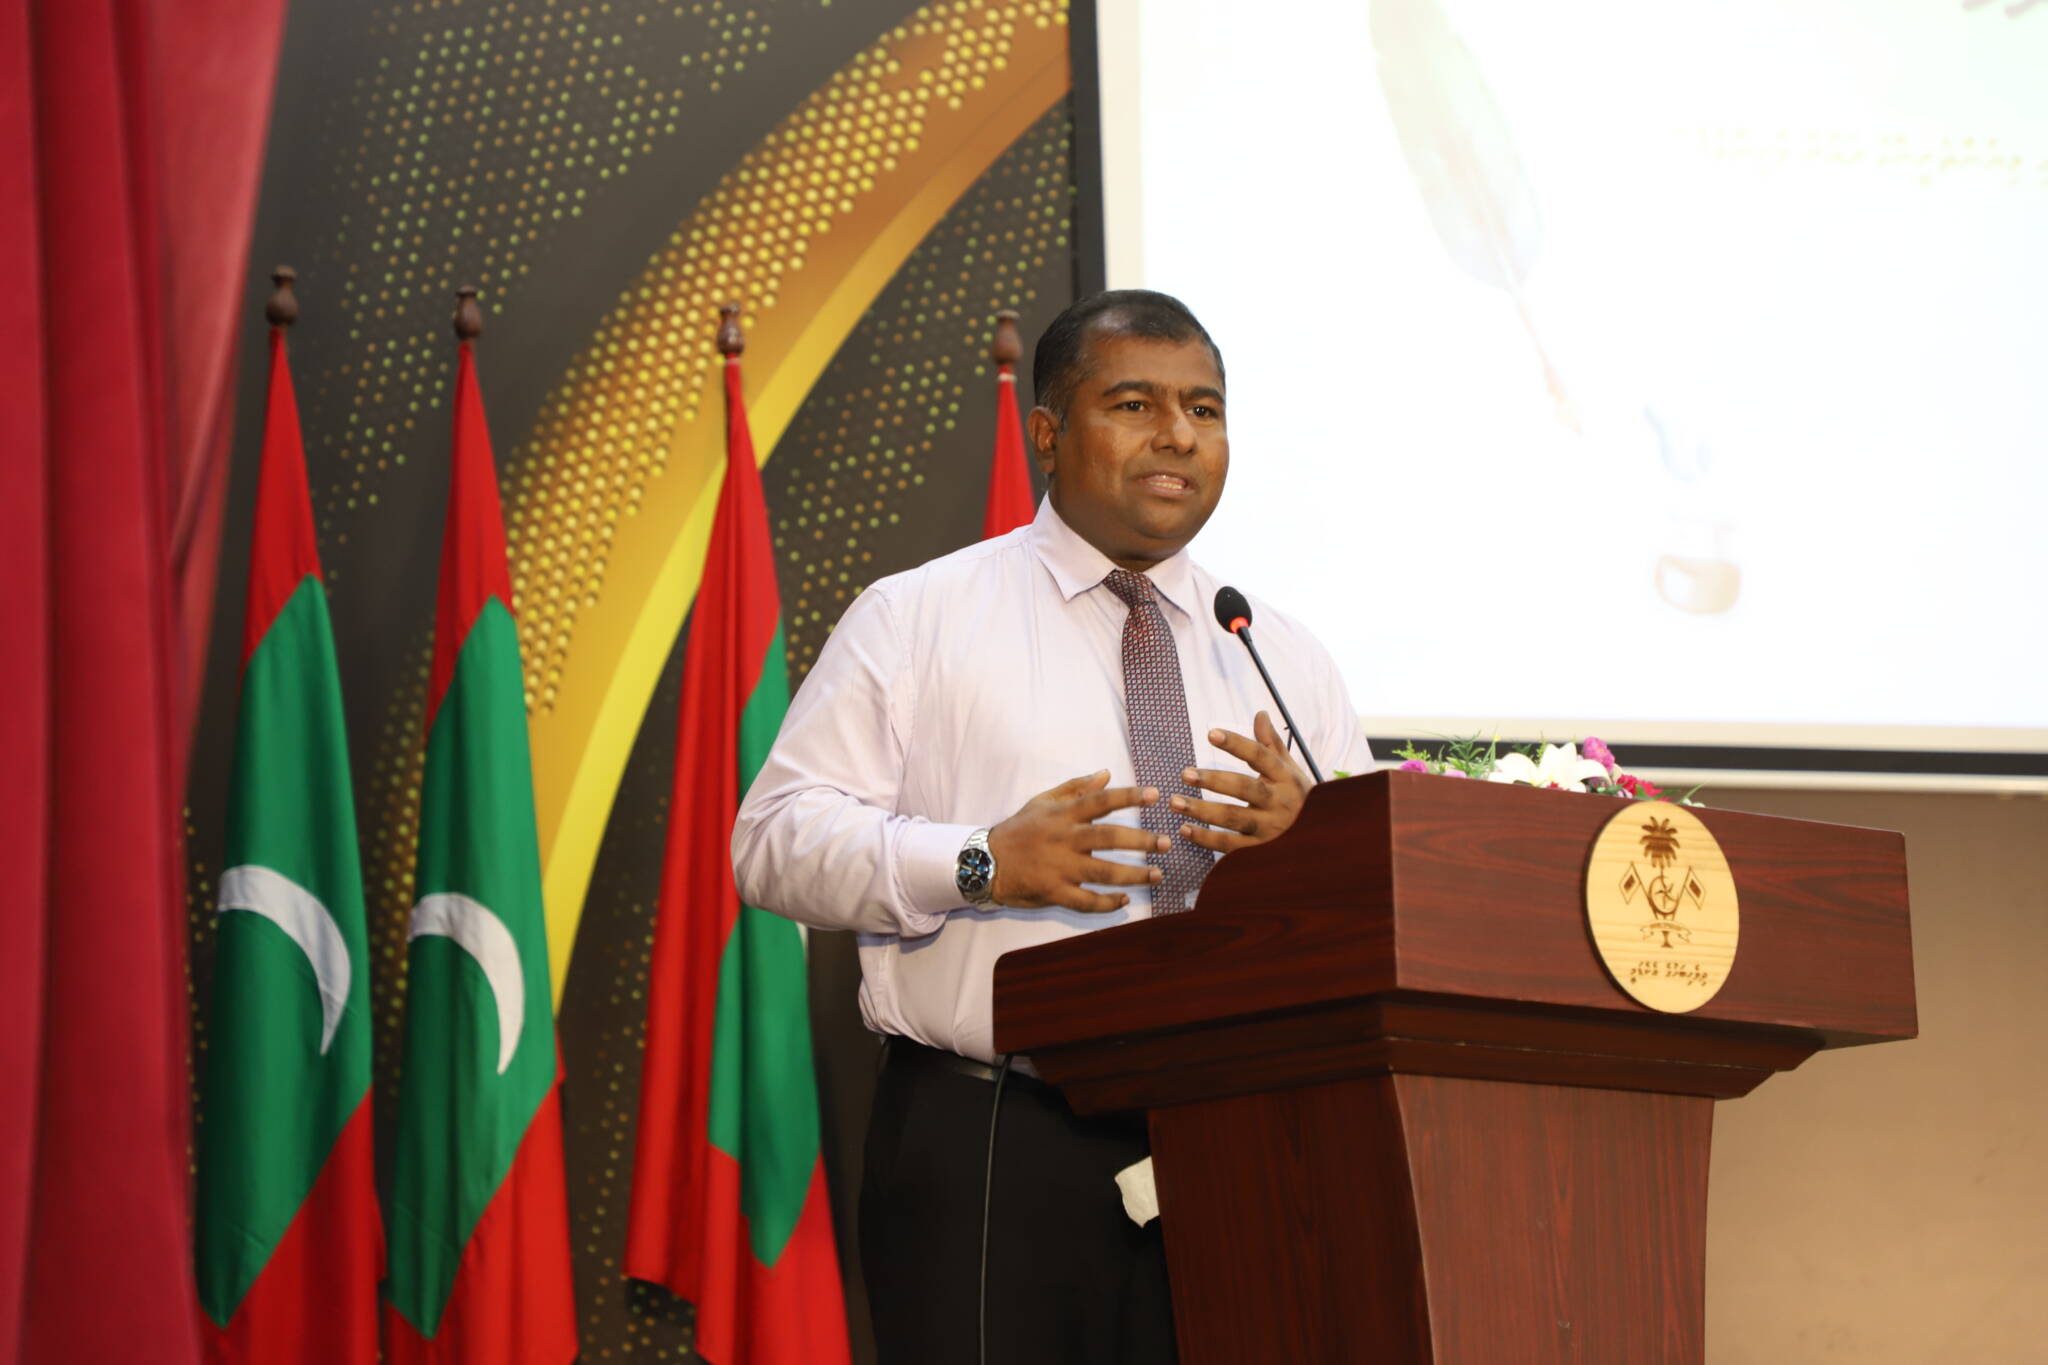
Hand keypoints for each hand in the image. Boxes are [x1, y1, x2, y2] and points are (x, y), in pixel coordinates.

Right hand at [986, 770, 1169, 912]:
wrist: (986, 861)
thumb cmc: (1019, 829)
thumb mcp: (1043, 801)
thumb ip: (1076, 788)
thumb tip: (1106, 773)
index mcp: (1063, 815)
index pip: (1100, 801)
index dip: (1128, 796)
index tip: (1154, 795)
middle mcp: (1064, 839)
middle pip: (1109, 837)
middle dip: (1141, 840)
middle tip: (1166, 841)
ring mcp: (1060, 868)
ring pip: (1103, 872)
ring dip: (1134, 874)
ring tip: (1157, 874)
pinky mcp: (1054, 892)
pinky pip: (1086, 901)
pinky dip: (1107, 903)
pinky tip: (1124, 900)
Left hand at [1172, 711, 1310, 854]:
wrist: (1320, 838)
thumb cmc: (1298, 797)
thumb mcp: (1290, 770)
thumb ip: (1271, 744)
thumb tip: (1260, 713)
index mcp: (1286, 777)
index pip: (1260, 756)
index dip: (1237, 744)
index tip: (1211, 733)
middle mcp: (1278, 802)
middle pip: (1244, 788)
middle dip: (1213, 780)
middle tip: (1185, 774)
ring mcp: (1270, 828)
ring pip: (1234, 818)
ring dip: (1203, 811)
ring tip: (1175, 802)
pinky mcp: (1260, 850)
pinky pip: (1231, 845)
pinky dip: (1206, 839)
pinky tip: (1184, 830)